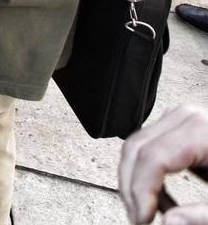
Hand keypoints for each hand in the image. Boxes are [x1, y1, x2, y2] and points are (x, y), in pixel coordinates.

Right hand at [119, 104, 207, 223]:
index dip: (141, 192)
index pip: (152, 158)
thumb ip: (204, 215)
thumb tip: (171, 222)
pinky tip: (159, 198)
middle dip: (132, 189)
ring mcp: (181, 119)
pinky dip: (147, 174)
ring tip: (149, 212)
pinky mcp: (180, 128)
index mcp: (203, 130)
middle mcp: (187, 118)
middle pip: (137, 150)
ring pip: (137, 148)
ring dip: (136, 182)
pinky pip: (148, 147)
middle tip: (140, 220)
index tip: (143, 220)